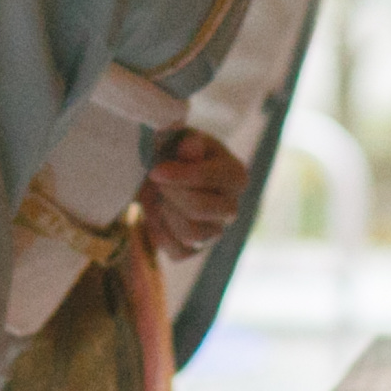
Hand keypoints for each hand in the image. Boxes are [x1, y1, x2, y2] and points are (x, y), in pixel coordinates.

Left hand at [136, 129, 247, 258]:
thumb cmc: (175, 152)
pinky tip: (159, 213)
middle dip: (170, 194)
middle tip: (155, 178)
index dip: (179, 176)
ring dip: (165, 213)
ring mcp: (215, 232)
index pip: (210, 180)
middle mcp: (231, 208)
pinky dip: (160, 233)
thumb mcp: (181, 138)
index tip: (155, 170)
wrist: (163, 173)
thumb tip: (191, 148)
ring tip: (159, 195)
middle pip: (200, 209)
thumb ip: (187, 141)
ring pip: (191, 235)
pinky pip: (178, 253)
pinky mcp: (196, 250)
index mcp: (235, 176)